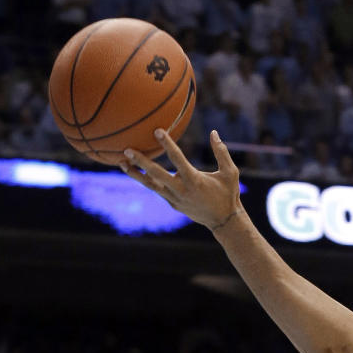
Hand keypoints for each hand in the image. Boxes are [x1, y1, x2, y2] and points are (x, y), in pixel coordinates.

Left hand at [120, 130, 242, 231]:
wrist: (223, 221)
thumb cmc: (228, 194)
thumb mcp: (230, 173)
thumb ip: (221, 152)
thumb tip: (213, 132)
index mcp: (194, 180)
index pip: (178, 160)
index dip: (167, 145)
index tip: (157, 131)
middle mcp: (181, 191)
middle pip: (157, 175)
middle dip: (142, 162)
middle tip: (127, 150)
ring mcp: (175, 199)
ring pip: (152, 185)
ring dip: (136, 174)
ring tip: (121, 163)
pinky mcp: (172, 204)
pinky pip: (157, 190)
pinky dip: (146, 180)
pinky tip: (135, 171)